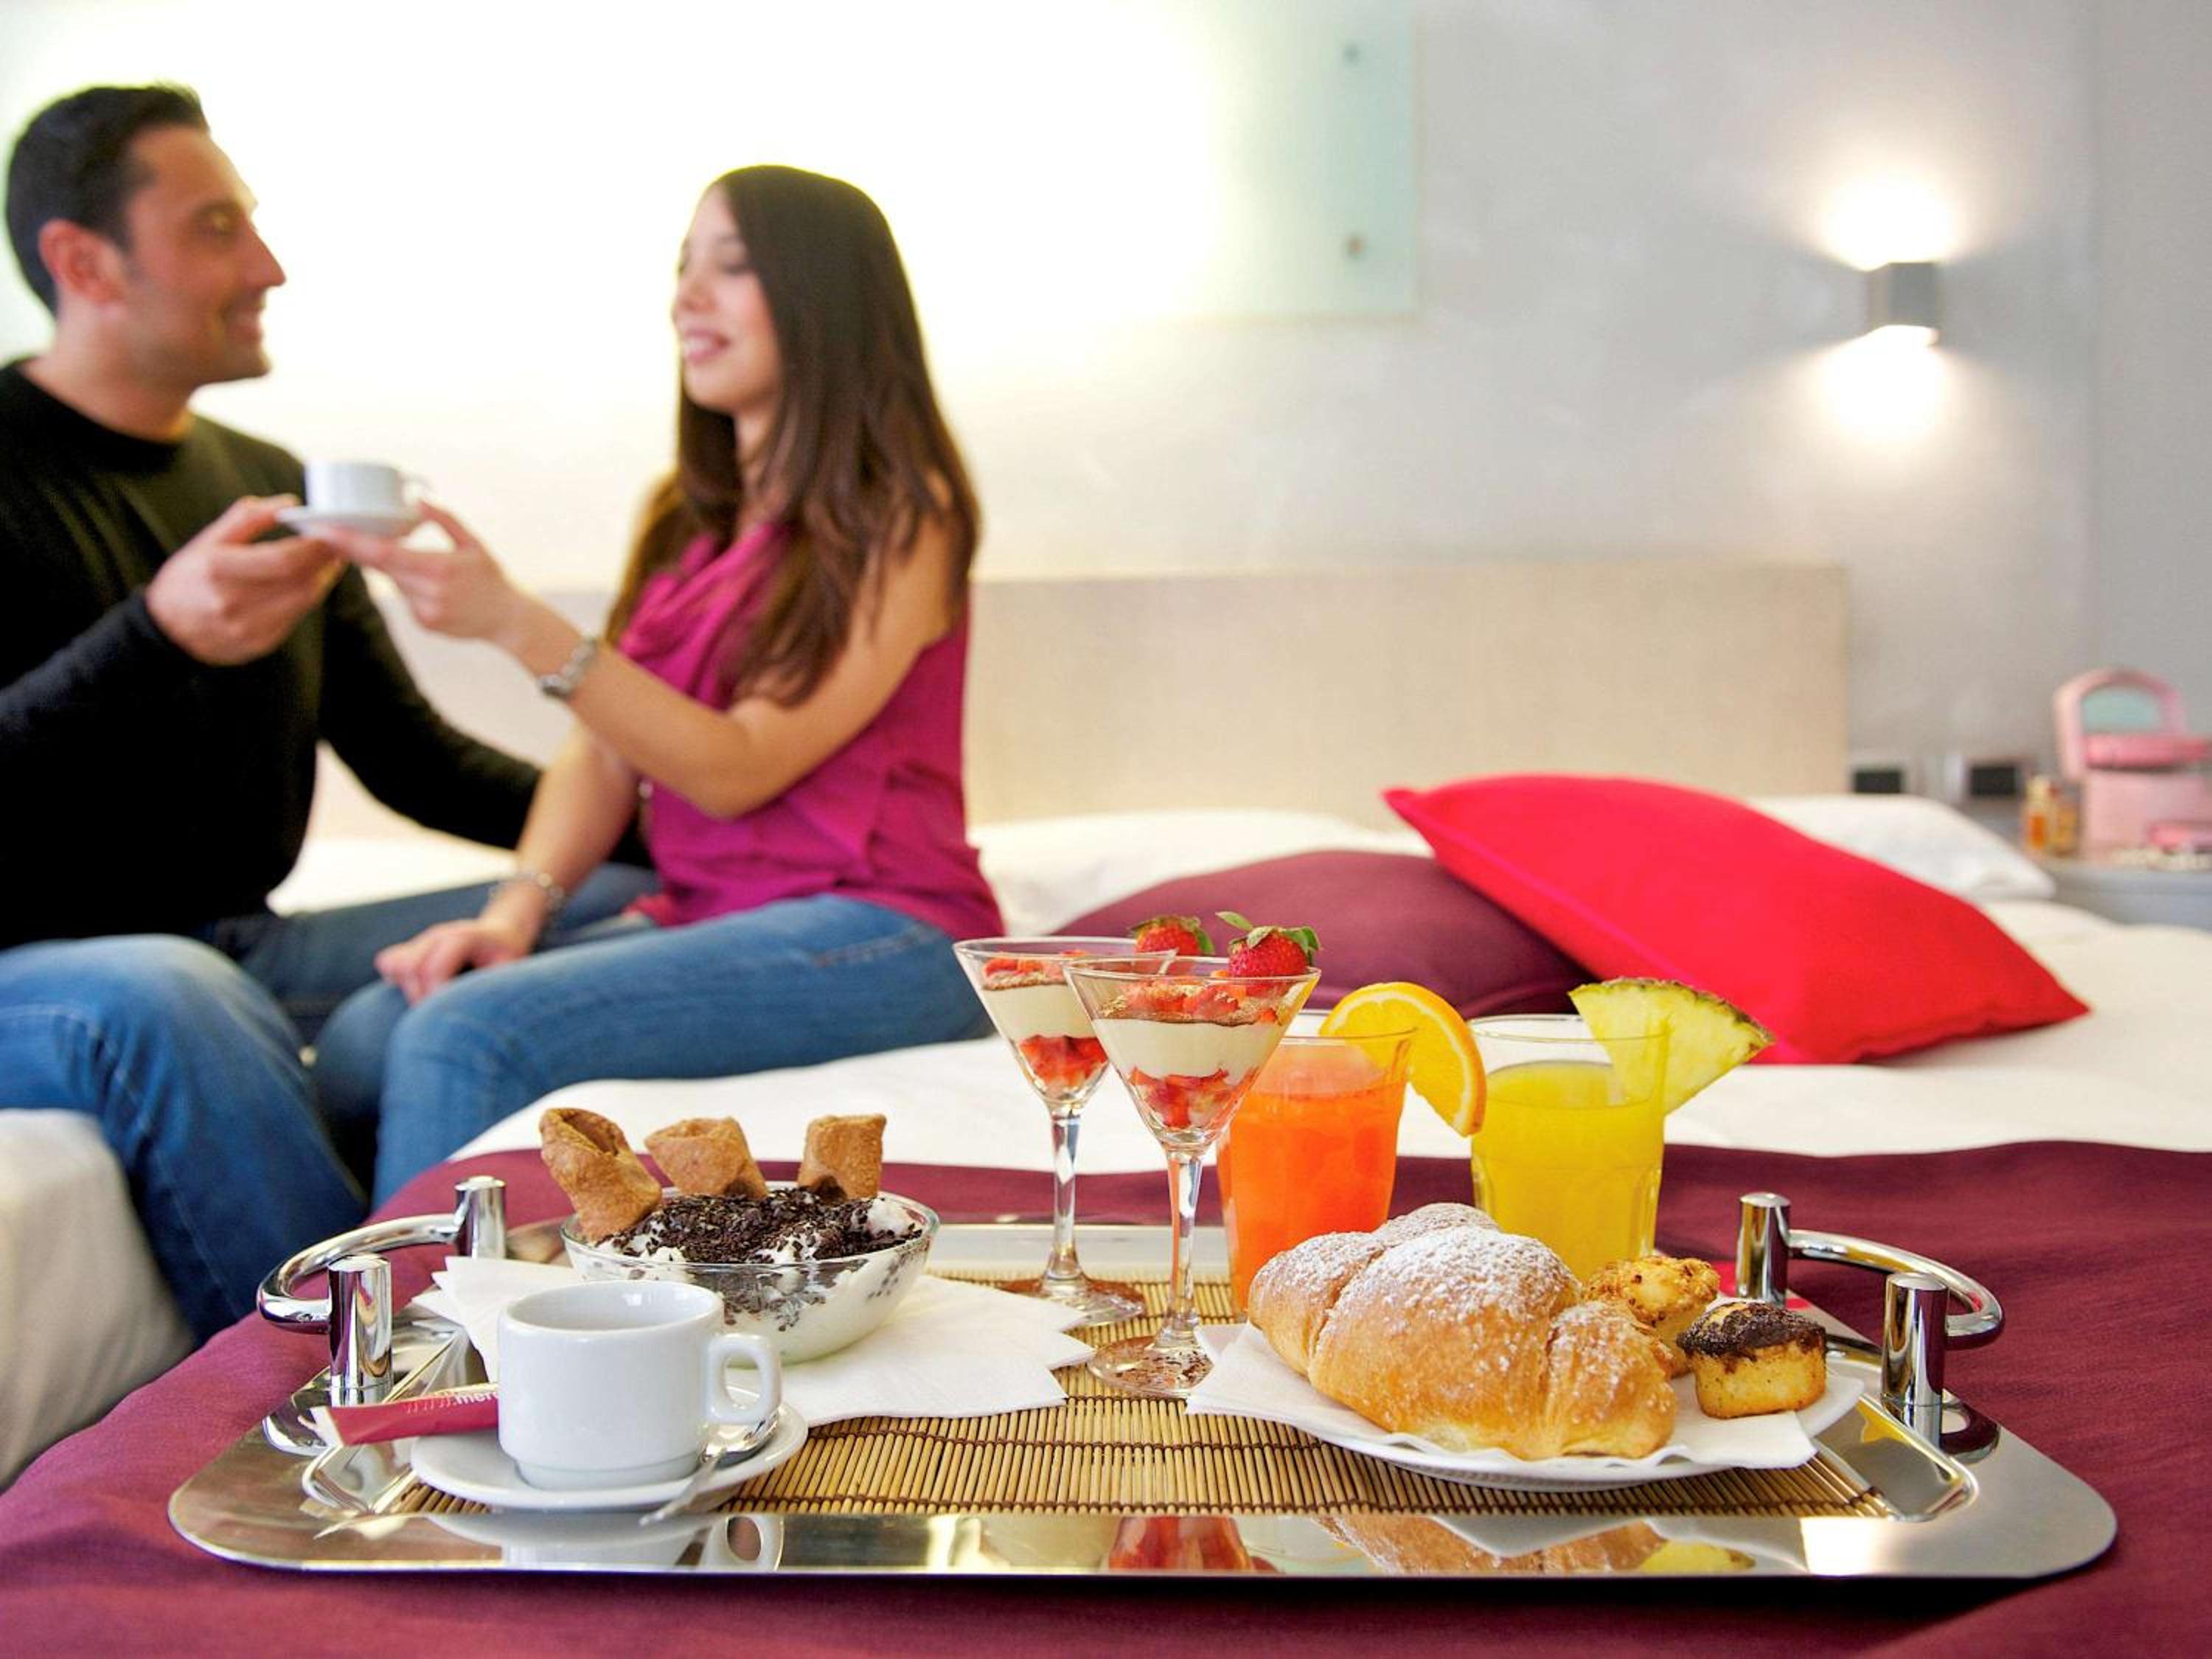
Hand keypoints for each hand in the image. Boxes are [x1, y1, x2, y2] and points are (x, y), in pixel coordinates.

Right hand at [144, 495, 342, 663]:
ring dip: (323, 579)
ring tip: (329, 560)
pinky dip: (307, 597)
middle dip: (326, 560)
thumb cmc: (190, 577)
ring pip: (304, 601)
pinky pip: (295, 617)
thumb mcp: (207, 541)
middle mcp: (233, 602)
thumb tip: (289, 503)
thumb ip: (247, 519)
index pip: (284, 559)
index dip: (315, 546)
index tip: (331, 531)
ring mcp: (246, 628)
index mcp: (219, 569)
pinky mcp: (258, 644)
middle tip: (339, 543)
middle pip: (301, 581)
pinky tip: (310, 581)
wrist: (166, 628)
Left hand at [320, 500, 531, 646]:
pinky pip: (404, 597)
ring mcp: (424, 612)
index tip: (325, 530)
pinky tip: (437, 588)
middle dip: (356, 549)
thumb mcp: (473, 544)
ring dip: (394, 568)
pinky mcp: (424, 623)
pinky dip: (409, 586)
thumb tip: (418, 499)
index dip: (350, 542)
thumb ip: (444, 520)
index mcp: (439, 568)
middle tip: (331, 531)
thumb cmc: (492, 577)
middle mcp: (428, 593)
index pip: (383, 554)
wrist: (509, 621)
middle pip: (379, 567)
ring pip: (392, 582)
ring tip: (427, 565)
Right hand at [375, 916, 533, 1003]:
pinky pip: (388, 963)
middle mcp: (438, 935)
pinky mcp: (411, 948)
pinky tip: (419, 992)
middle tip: (437, 1018)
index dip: (435, 997)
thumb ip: (489, 986)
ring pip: (395, 965)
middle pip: (411, 969)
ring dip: (407, 991)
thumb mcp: (509, 970)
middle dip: (420, 999)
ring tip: (430, 1005)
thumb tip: (466, 1012)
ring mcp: (422, 940)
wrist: (502, 935)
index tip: (446, 1018)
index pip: (434, 969)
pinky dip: (398, 982)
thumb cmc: (507, 958)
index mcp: (464, 938)